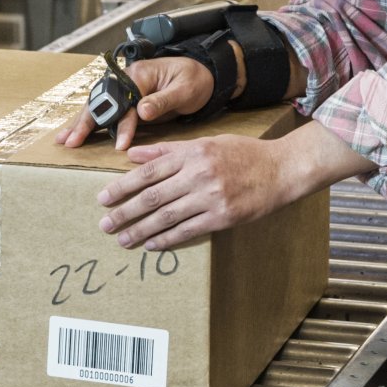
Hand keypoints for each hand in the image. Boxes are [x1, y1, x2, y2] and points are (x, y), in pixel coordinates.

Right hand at [55, 54, 214, 150]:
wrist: (203, 73)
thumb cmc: (195, 79)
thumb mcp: (184, 90)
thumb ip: (163, 100)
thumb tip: (142, 111)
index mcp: (140, 74)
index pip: (125, 102)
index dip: (122, 125)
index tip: (121, 144)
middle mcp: (127, 78)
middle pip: (101, 101)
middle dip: (85, 122)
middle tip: (71, 141)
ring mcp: (125, 87)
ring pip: (98, 105)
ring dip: (81, 123)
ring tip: (64, 139)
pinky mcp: (127, 98)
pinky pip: (105, 110)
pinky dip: (90, 122)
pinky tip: (77, 132)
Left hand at [96, 133, 297, 250]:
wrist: (281, 169)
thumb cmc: (243, 153)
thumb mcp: (205, 142)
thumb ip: (168, 150)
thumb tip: (133, 154)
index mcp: (192, 153)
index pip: (149, 171)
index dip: (123, 186)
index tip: (104, 197)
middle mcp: (199, 174)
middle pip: (153, 196)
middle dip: (125, 212)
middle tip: (105, 224)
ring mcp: (211, 197)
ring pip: (167, 216)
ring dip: (140, 230)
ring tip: (123, 239)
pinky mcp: (223, 216)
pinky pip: (188, 230)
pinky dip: (167, 239)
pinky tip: (151, 244)